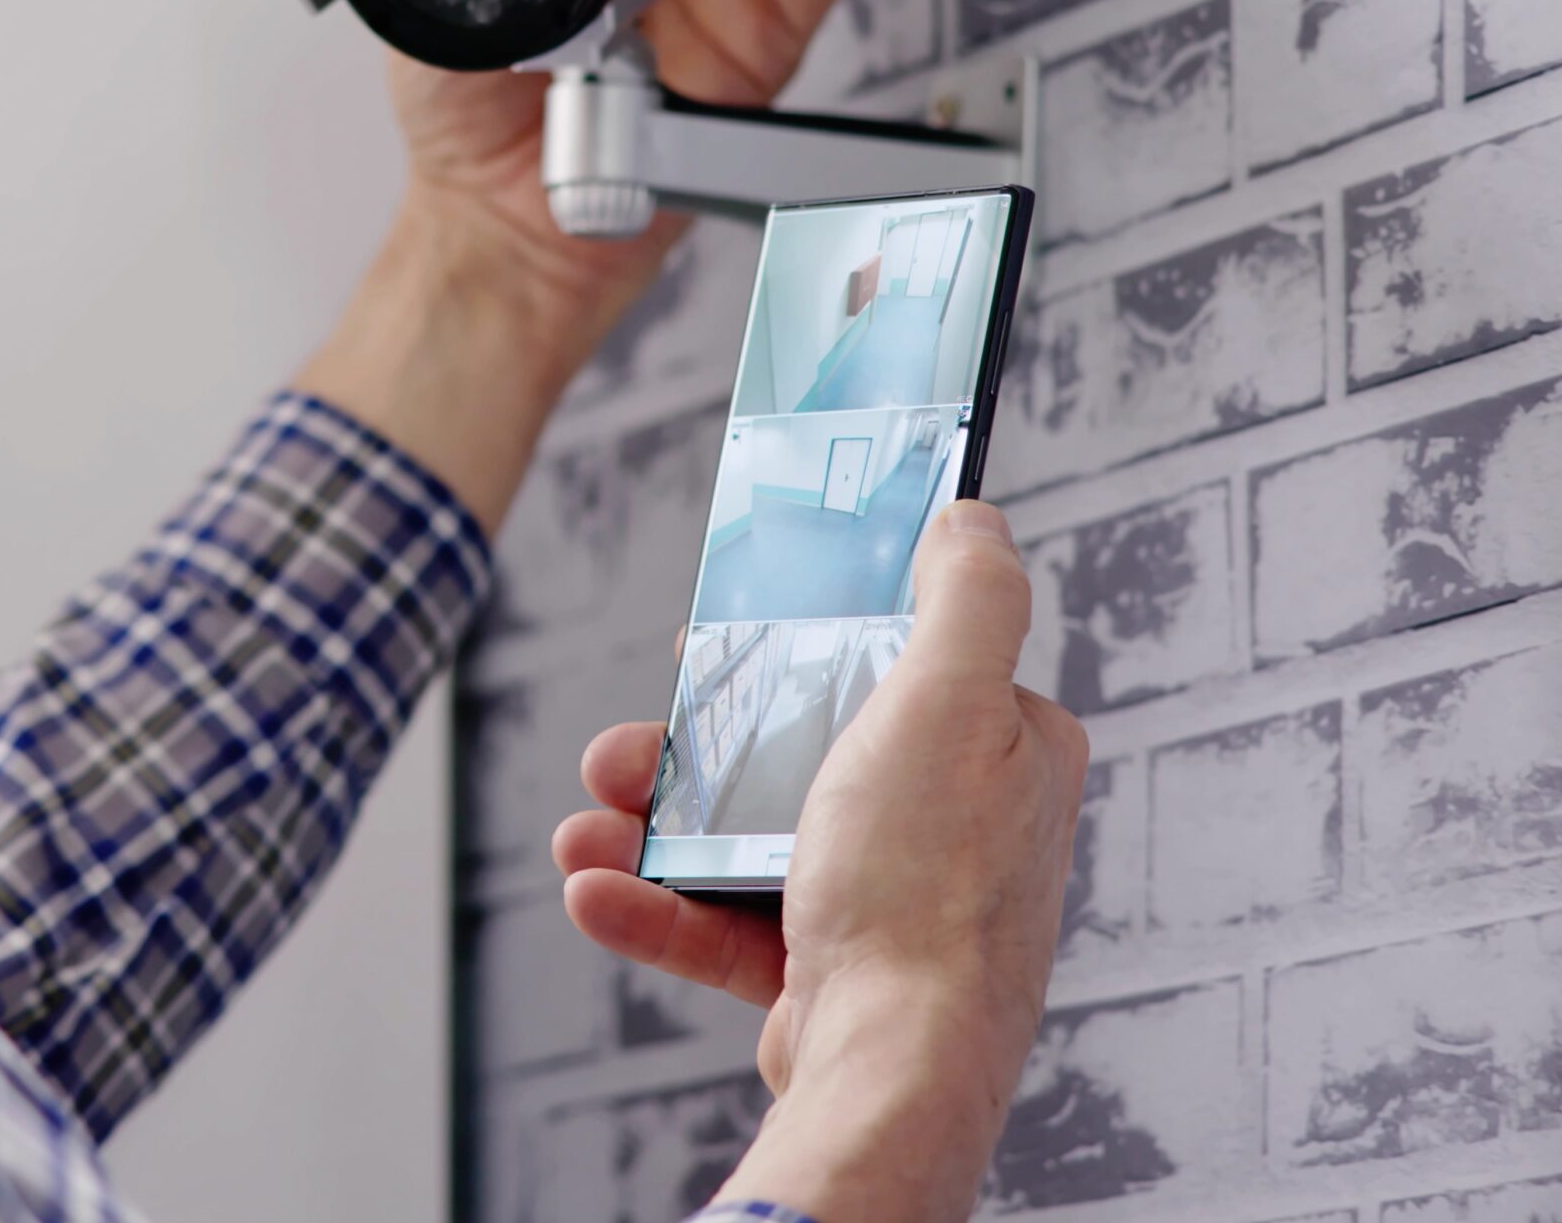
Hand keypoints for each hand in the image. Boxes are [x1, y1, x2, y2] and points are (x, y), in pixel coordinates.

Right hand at [551, 505, 1088, 1222]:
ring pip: (747, 838)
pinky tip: (594, 891)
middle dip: (690, 749)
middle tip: (622, 747)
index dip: (800, 646)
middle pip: (798, 751)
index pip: (895, 666)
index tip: (715, 642)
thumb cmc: (924, 888)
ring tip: (585, 826)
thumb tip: (970, 519)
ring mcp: (891, 903)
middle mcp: (956, 826)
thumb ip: (967, 595)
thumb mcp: (948, 700)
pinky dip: (656, 905)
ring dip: (652, 828)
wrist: (892, 1069)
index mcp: (1002, 752)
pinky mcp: (831, 972)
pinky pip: (726, 923)